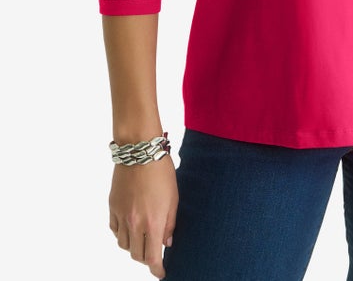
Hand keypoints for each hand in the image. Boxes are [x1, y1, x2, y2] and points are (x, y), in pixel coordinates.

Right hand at [109, 154, 178, 277]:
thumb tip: (166, 243)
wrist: (139, 151)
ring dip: (133, 247)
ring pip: (124, 245)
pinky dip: (122, 234)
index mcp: (153, 222)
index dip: (157, 269)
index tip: (161, 273)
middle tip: (153, 254)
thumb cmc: (161, 171)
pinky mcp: (112, 206)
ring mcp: (121, 215)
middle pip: (136, 255)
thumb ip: (170, 223)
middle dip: (145, 259)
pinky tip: (130, 227)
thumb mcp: (174, 197)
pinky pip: (114, 230)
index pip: (152, 257)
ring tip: (142, 239)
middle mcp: (135, 223)